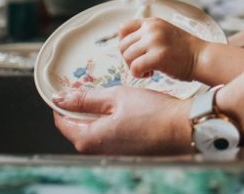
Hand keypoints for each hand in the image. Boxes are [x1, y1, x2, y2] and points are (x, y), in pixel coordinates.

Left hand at [52, 86, 191, 154]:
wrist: (182, 128)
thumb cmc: (153, 112)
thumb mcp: (116, 96)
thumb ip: (86, 98)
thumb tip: (61, 98)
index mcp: (90, 138)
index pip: (62, 121)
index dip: (63, 103)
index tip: (68, 89)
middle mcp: (98, 151)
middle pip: (76, 127)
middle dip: (80, 108)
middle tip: (92, 88)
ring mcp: (112, 153)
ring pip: (93, 131)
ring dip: (95, 114)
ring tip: (110, 97)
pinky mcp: (125, 152)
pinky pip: (107, 136)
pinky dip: (109, 121)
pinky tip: (122, 110)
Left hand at [118, 17, 206, 80]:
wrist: (202, 57)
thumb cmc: (184, 50)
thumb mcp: (164, 33)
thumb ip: (147, 35)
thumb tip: (127, 47)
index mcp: (152, 22)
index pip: (123, 28)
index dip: (124, 43)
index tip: (134, 52)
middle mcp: (152, 29)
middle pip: (123, 45)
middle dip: (129, 59)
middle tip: (143, 64)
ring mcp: (155, 41)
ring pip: (127, 57)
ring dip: (134, 67)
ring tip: (149, 70)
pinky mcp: (158, 56)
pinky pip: (135, 68)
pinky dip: (139, 74)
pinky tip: (150, 74)